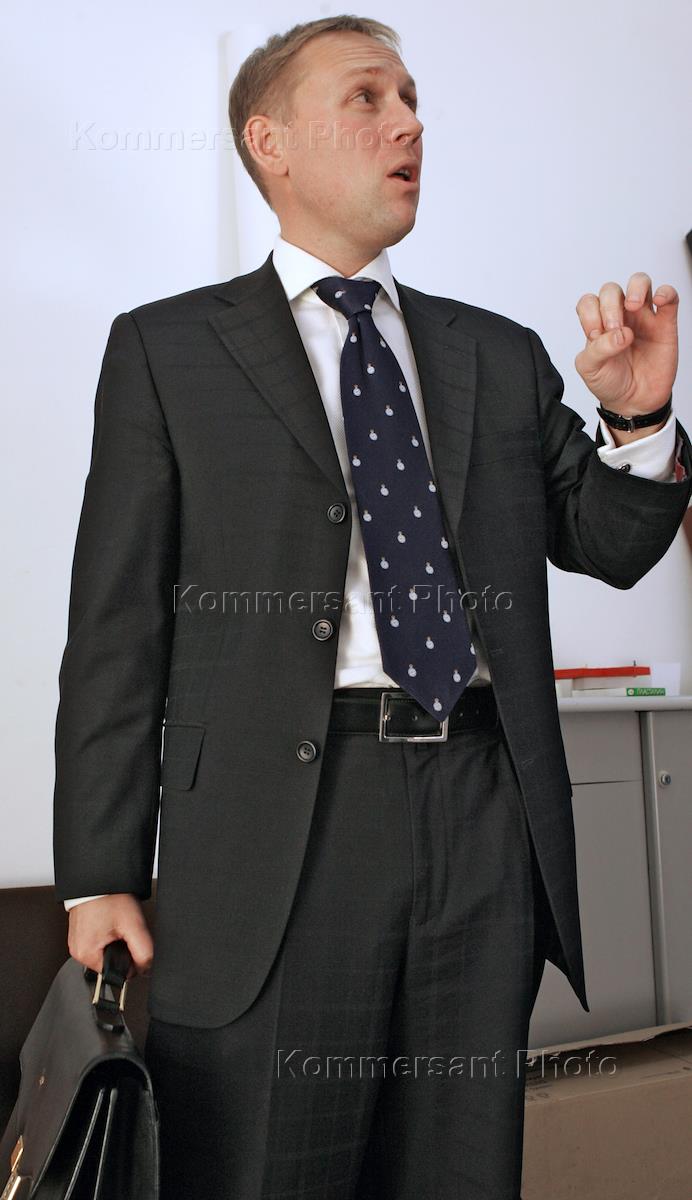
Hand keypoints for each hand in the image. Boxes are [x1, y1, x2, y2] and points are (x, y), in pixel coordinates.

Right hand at [67, 893, 153, 980]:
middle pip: (109, 962)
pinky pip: (97, 941)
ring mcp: (76, 941)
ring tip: (115, 922)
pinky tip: (108, 921)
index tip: (129, 941)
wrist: (97, 878)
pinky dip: (106, 934)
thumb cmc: (109, 897)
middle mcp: (77, 951)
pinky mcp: (78, 933)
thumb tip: (146, 968)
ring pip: (104, 952)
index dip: (129, 960)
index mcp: (86, 954)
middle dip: (121, 948)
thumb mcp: (133, 925)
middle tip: (122, 928)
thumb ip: (143, 951)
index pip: (115, 972)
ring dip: (114, 940)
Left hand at [574, 272, 677, 414]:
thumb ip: (597, 349)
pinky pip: (669, 297)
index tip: (595, 335)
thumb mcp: (590, 370)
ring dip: (635, 288)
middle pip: (611, 289)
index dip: (590, 313)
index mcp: (598, 324)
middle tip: (614, 330)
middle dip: (610, 305)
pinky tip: (659, 301)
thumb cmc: (610, 382)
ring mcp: (643, 318)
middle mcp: (619, 317)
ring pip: (640, 282)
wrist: (634, 403)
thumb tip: (620, 333)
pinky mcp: (665, 324)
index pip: (589, 302)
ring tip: (633, 307)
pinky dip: (666, 292)